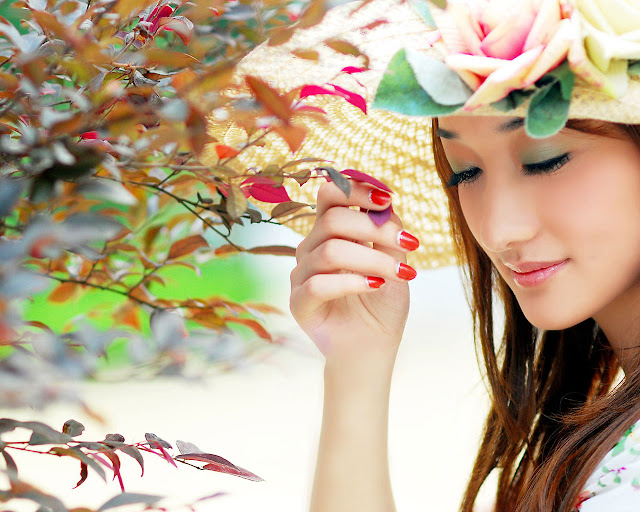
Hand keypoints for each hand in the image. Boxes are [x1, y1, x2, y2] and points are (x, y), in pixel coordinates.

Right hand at [290, 180, 418, 363]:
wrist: (373, 346)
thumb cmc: (382, 300)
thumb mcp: (394, 260)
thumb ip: (388, 231)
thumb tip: (385, 202)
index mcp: (330, 231)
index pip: (330, 194)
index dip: (356, 189)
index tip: (388, 199)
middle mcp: (311, 248)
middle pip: (331, 219)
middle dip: (375, 228)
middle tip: (410, 245)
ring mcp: (301, 275)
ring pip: (330, 251)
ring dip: (373, 259)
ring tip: (402, 274)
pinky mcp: (299, 303)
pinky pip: (319, 285)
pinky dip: (353, 282)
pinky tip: (376, 286)